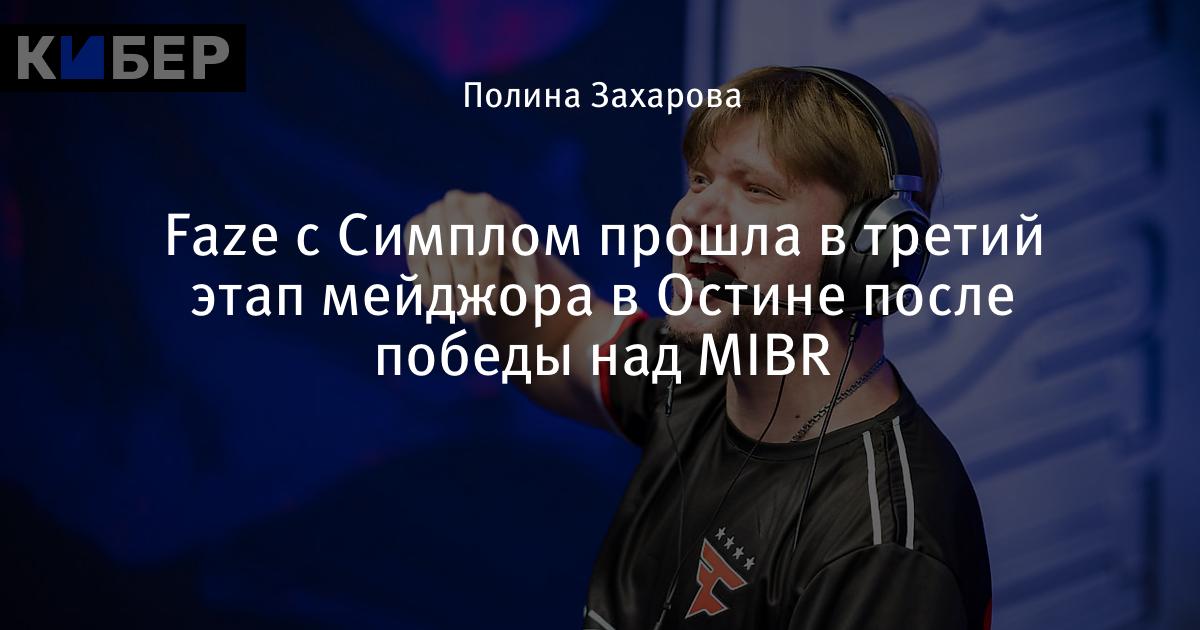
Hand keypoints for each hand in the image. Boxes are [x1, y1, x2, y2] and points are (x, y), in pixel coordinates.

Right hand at [405, 190, 537, 322]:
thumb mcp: (519, 259)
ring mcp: (433, 213)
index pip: (485, 250)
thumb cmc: (503, 245)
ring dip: (442, 291)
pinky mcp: (414, 226)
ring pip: (435, 256)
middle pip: (460, 253)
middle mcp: (457, 203)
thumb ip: (529, 277)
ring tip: (450, 315)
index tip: (488, 308)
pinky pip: (415, 257)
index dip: (485, 283)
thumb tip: (536, 300)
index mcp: (487, 207)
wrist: (476, 225)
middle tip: (469, 317)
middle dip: (464, 289)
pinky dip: (423, 283)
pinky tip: (433, 306)